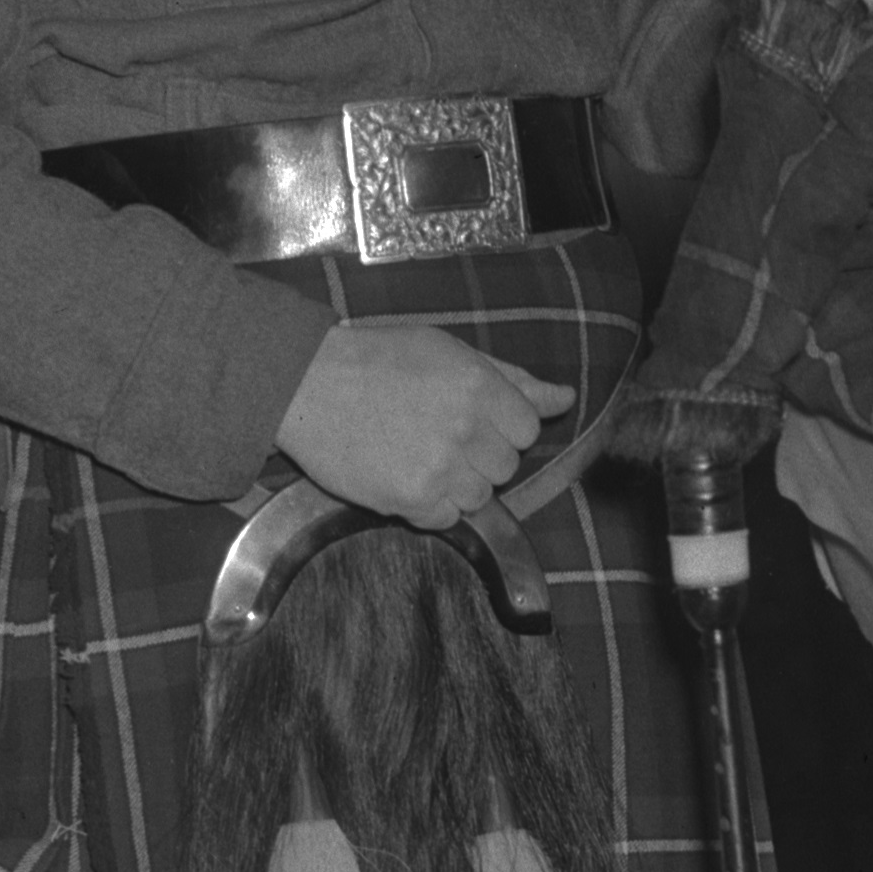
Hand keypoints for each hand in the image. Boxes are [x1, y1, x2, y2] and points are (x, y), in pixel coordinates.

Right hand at [274, 319, 569, 526]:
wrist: (306, 386)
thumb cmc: (378, 361)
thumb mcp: (448, 353)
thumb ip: (512, 380)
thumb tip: (566, 398)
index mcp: (480, 385)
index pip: (527, 428)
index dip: (501, 426)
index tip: (470, 419)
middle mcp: (467, 428)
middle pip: (505, 466)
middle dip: (478, 455)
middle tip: (436, 433)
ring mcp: (441, 468)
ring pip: (479, 496)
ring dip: (455, 483)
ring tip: (416, 453)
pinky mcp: (413, 500)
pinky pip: (447, 518)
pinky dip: (430, 504)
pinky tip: (402, 473)